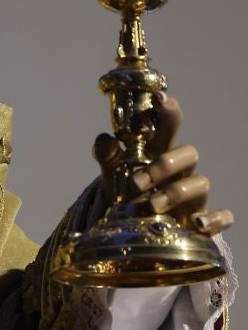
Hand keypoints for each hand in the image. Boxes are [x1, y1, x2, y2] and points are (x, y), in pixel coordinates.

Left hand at [93, 92, 233, 238]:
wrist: (133, 229)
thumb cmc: (128, 194)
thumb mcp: (113, 175)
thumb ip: (108, 157)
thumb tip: (106, 139)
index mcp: (159, 151)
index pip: (169, 125)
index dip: (168, 111)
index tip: (159, 99)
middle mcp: (180, 170)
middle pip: (188, 153)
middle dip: (164, 165)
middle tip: (135, 183)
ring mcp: (193, 196)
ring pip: (201, 182)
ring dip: (176, 193)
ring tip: (150, 206)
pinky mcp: (200, 220)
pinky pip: (222, 217)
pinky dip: (215, 220)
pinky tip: (199, 224)